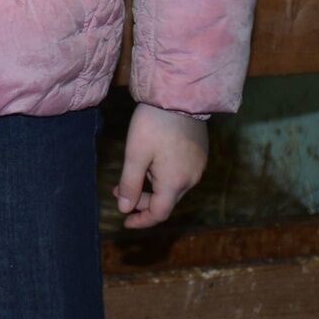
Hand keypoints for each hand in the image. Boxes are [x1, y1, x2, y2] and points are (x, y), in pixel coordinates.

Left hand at [115, 103, 207, 227]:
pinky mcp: (199, 155)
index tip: (125, 221)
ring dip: (152, 187)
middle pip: (166, 201)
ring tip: (131, 174)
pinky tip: (150, 163)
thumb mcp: (135, 154)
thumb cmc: (153, 124)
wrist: (179, 97)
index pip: (159, 213)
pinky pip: (181, 174)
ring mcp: (198, 167)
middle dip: (142, 201)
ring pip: (173, 187)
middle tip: (118, 190)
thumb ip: (130, 183)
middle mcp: (191, 179)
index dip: (141, 220)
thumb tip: (123, 208)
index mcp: (175, 183)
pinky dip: (163, 176)